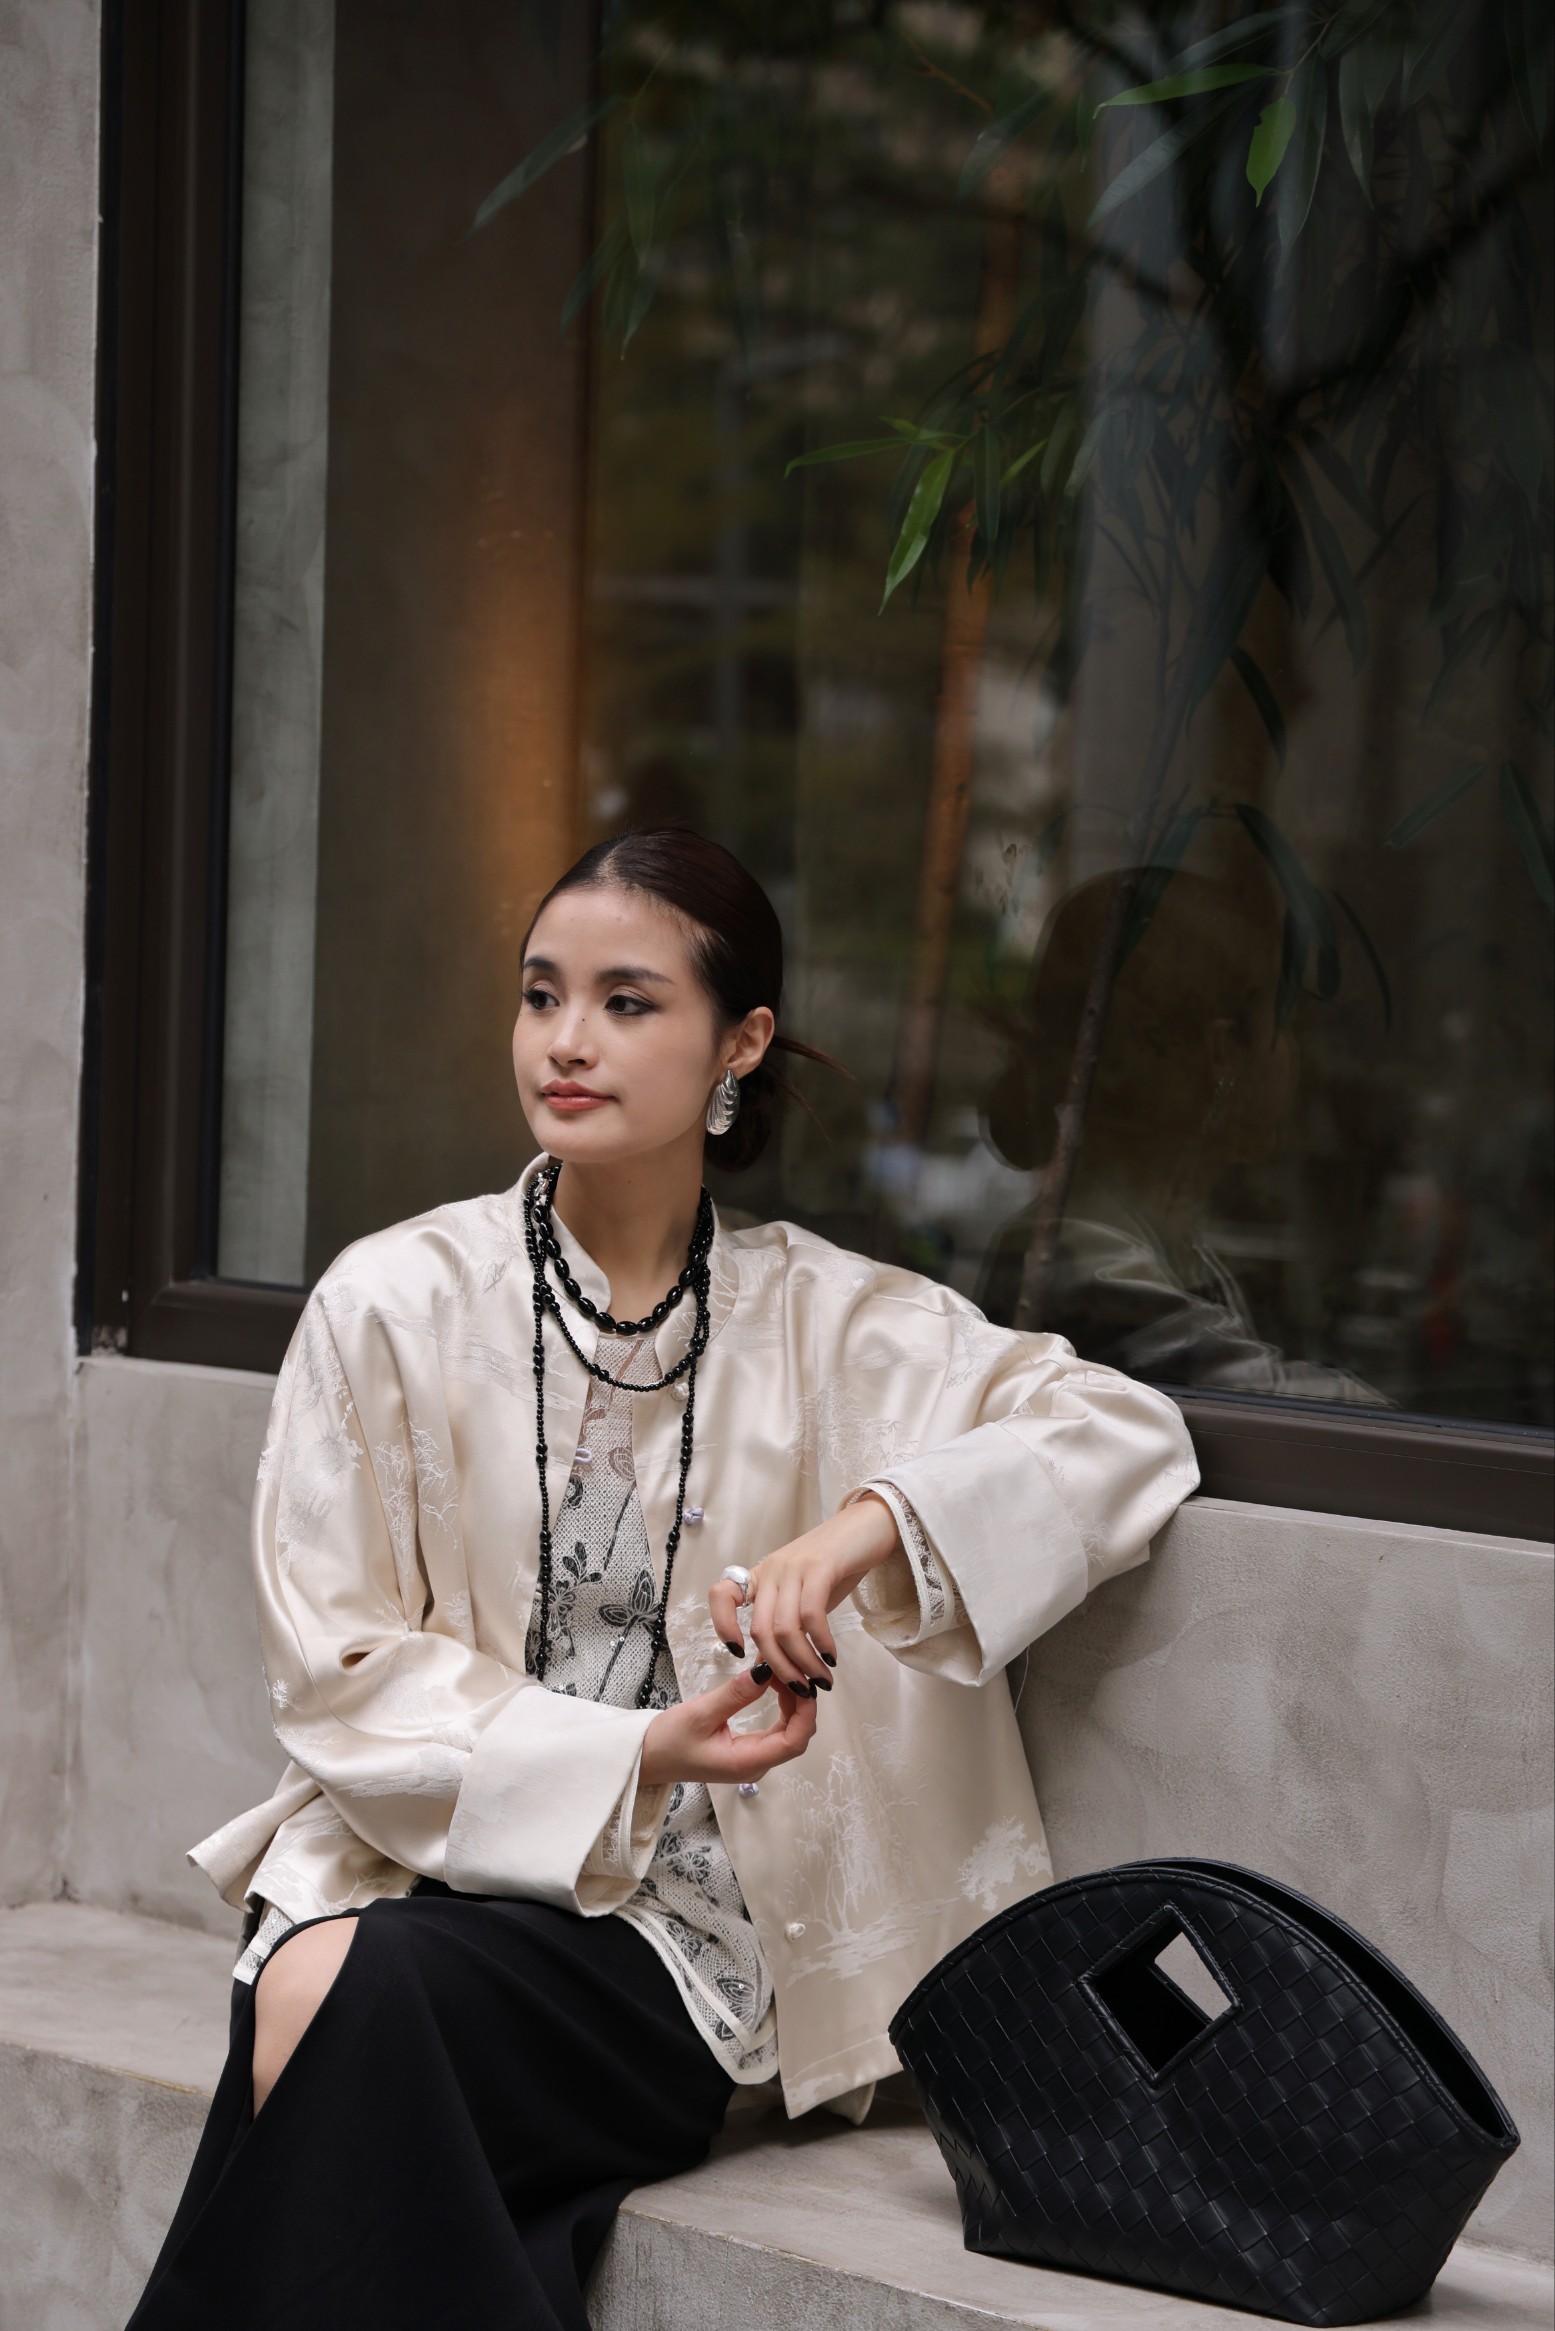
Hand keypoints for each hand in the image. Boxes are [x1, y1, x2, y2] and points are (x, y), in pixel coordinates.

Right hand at [640, 1665, 817, 1788]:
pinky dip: (781, 1708)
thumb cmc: (667, 1741)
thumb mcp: (699, 1713)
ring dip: (791, 1703)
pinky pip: (775, 1731)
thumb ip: (735, 1694)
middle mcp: (755, 1765)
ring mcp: (752, 1759)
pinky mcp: (746, 1751)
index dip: (806, 1711)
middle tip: (788, 1668)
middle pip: (796, 1736)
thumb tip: (766, 1672)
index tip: (802, 1681)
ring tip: (779, 1672)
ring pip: (788, 1733)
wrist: (646, 1758)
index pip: (794, 1741)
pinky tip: (773, 1686)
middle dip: (801, 1702)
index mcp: (746, 1762)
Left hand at [707, 1495, 900, 1693]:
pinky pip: (811, 1615)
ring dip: (803, 1663)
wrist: (871, 1524)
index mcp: (763, 1575)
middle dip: (779, 1668)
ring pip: (785, 1629)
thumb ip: (789, 1621)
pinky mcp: (821, 1567)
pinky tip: (831, 1657)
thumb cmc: (839, 1562)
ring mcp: (795, 1567)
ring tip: (820, 1680)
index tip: (739, 1654)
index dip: (722, 1625)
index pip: (722, 1594)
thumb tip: (773, 1661)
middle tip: (800, 1689)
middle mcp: (773, 1570)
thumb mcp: (806, 1594)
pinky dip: (820, 1643)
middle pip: (761, 1629)